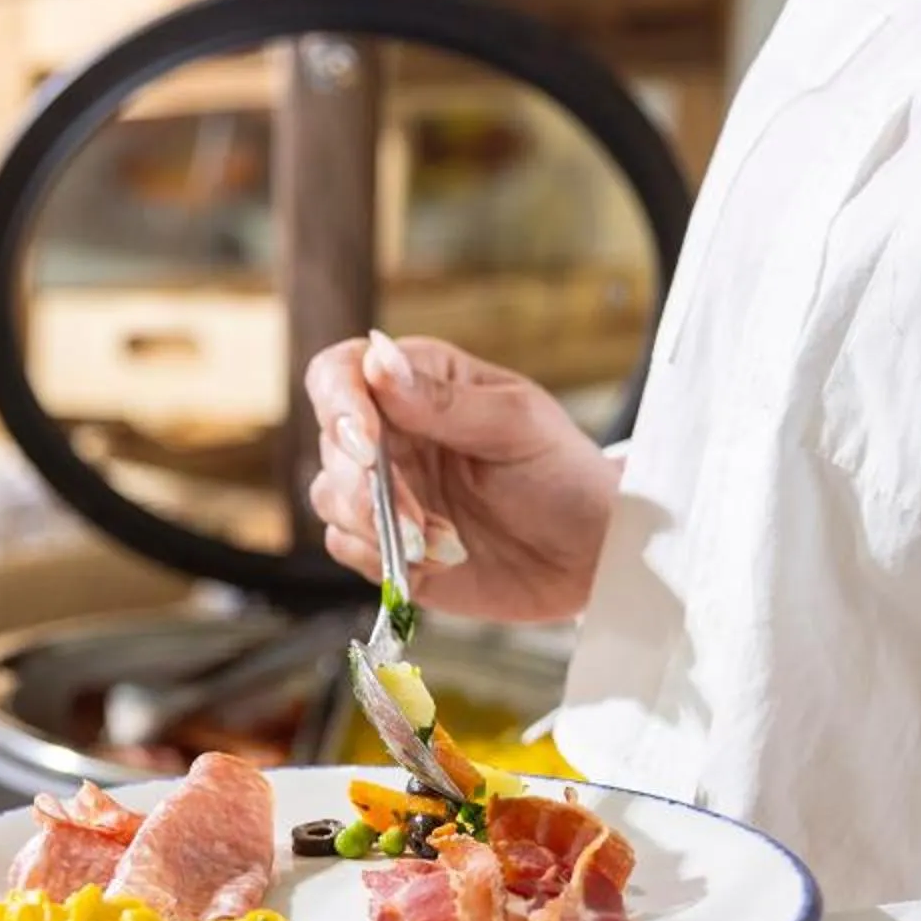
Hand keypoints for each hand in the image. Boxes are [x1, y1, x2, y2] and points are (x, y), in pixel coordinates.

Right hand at [305, 332, 618, 625]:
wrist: (590, 557)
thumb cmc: (564, 475)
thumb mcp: (516, 426)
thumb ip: (443, 400)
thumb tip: (378, 359)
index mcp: (419, 384)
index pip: (341, 372)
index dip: (339, 402)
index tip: (365, 441)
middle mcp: (391, 433)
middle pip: (330, 443)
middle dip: (365, 484)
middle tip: (414, 516)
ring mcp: (385, 490)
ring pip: (330, 498)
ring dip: (378, 526)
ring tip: (443, 541)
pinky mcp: (385, 544)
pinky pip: (347, 547)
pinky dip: (386, 559)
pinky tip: (440, 561)